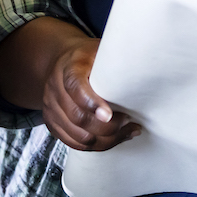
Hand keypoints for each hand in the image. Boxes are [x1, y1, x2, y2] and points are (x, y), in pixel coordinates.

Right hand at [41, 37, 139, 151]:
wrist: (60, 62)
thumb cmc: (86, 57)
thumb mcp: (99, 50)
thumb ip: (115, 59)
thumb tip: (145, 64)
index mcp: (68, 68)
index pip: (75, 87)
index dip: (92, 103)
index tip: (109, 115)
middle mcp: (54, 89)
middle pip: (78, 117)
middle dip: (107, 127)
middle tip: (129, 121)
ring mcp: (51, 108)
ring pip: (77, 136)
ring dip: (105, 139)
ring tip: (127, 131)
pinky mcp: (52, 123)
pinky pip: (73, 143)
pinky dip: (95, 146)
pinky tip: (113, 139)